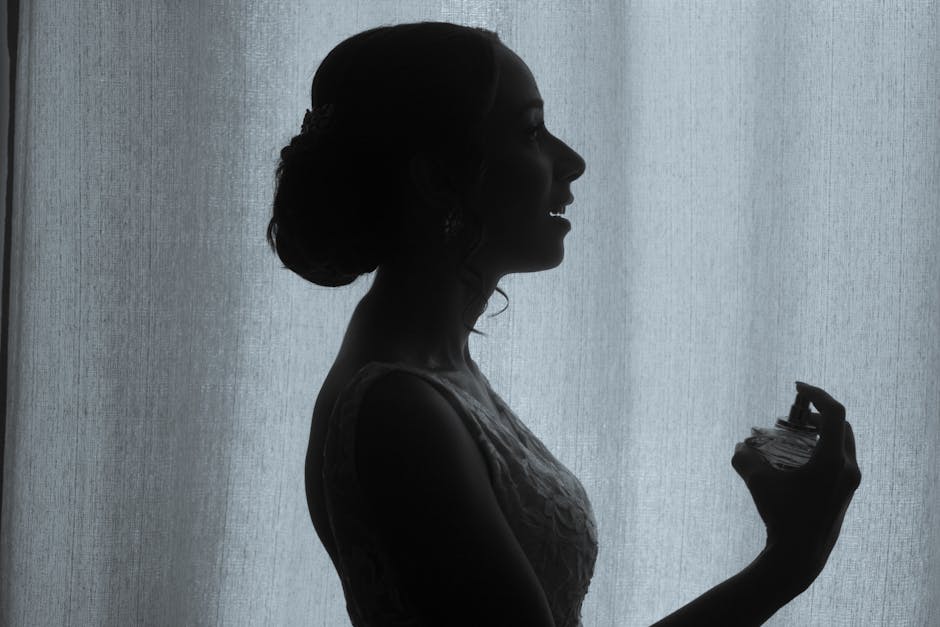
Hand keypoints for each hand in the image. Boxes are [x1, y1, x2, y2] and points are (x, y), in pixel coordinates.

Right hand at [731, 382, 861, 590]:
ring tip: (796, 435)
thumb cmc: (781, 517)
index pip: (834, 413)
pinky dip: (823, 449)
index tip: (797, 387)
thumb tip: (739, 446)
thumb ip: (745, 459)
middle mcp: (848, 468)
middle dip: (818, 413)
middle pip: (841, 425)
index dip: (816, 393)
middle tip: (795, 413)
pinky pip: (841, 459)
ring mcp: (850, 482)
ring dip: (822, 432)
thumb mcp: (758, 483)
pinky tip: (799, 459)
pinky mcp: (846, 492)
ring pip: (843, 443)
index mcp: (833, 460)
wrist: (800, 555)